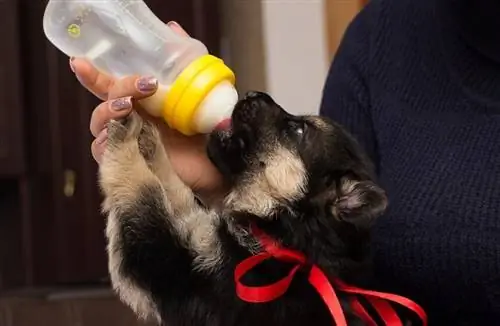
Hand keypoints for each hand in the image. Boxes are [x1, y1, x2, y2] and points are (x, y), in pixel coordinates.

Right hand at [71, 21, 224, 196]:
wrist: (217, 162)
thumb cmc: (208, 130)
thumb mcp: (199, 89)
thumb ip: (185, 60)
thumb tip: (172, 28)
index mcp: (143, 104)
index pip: (111, 87)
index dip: (94, 75)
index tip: (80, 61)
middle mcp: (132, 122)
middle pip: (103, 103)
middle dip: (112, 88)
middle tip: (141, 86)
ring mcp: (129, 142)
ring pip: (99, 126)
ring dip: (108, 112)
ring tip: (130, 107)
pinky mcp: (130, 163)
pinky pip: (104, 152)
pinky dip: (107, 141)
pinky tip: (123, 132)